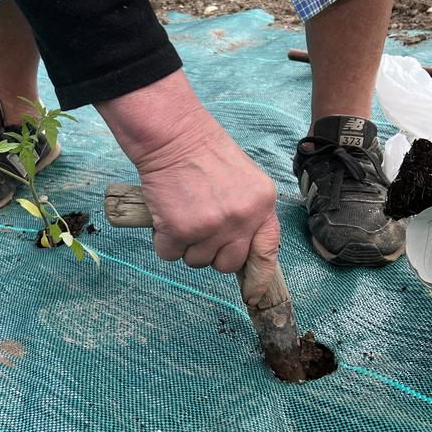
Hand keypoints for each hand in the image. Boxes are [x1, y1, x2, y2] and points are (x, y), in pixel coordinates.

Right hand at [97, 71, 279, 305]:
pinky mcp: (179, 229)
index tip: (253, 296)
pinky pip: (169, 254)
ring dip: (186, 244)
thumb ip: (248, 214)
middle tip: (200, 226)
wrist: (174, 135)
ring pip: (196, 261)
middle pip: (227, 264)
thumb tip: (240, 250)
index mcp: (262, 205)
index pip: (267, 251)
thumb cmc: (206, 154)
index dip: (259, 277)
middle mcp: (241, 219)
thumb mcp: (245, 181)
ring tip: (183, 211)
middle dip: (212, 253)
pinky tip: (167, 212)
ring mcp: (211, 226)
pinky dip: (163, 240)